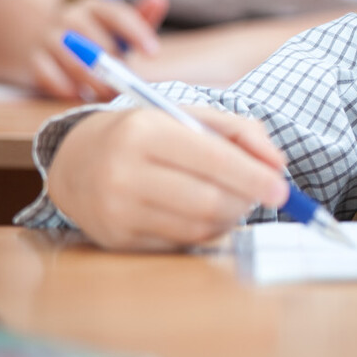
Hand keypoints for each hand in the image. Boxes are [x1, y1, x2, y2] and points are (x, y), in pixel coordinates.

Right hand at [31, 0, 168, 100]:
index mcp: (94, 5)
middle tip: (128, 85)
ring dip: (95, 84)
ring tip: (108, 94)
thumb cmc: (90, 34)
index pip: (118, 15)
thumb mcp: (114, 23)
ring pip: (76, 64)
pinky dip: (67, 89)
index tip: (154, 53)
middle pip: (99, 44)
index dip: (137, 33)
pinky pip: (51, 77)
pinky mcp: (33, 58)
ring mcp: (48, 36)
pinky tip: (78, 94)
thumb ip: (139, 17)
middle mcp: (69, 16)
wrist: (34, 35)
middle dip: (116, 68)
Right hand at [47, 106, 288, 250]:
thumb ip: (238, 131)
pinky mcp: (115, 239)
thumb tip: (278, 164)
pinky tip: (205, 213)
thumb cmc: (143, 133)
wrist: (74, 160)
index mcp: (145, 131)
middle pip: (208, 200)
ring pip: (197, 226)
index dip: (253, 176)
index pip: (212, 159)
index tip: (282, 188)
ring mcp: (117, 210)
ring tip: (234, 199)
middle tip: (264, 194)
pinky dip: (205, 230)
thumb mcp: (185, 113)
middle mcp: (124, 172)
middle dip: (246, 200)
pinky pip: (180, 243)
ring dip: (230, 217)